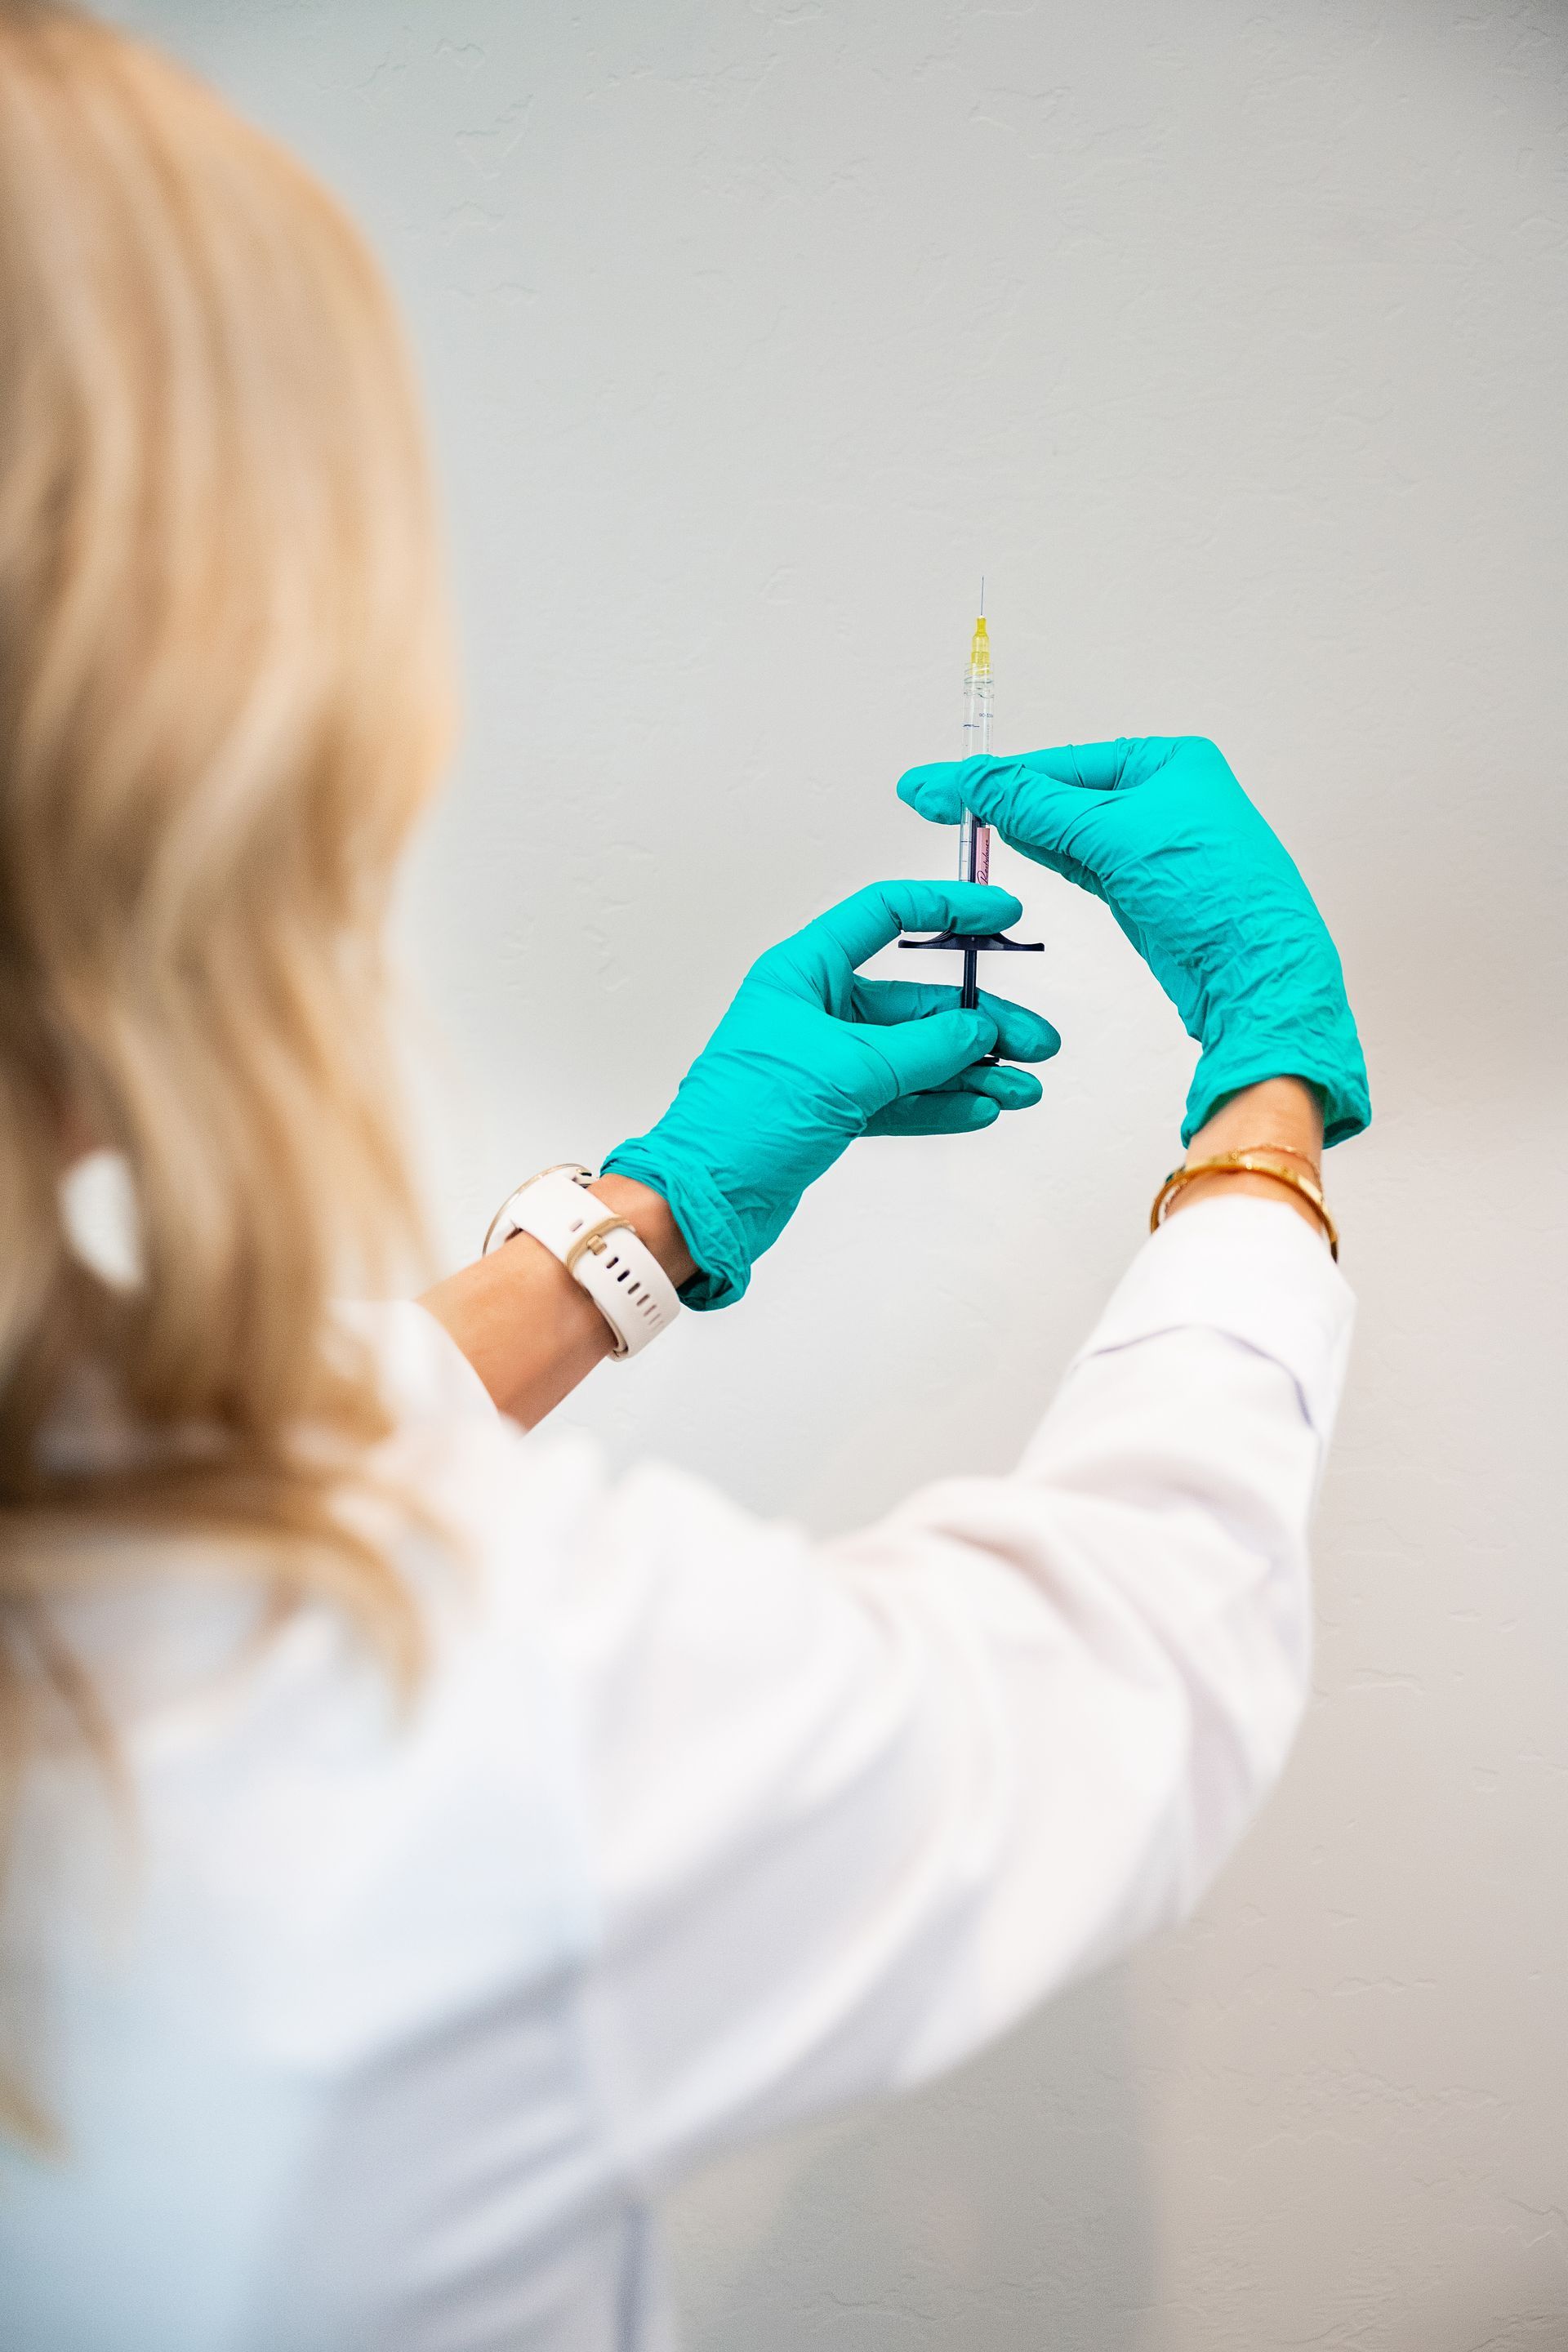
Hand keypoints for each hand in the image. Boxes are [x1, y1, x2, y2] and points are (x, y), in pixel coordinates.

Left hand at [603, 881, 1060, 1307]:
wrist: (706, 1199)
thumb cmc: (744, 1119)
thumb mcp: (848, 1071)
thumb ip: (923, 1047)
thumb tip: (979, 1031)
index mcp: (805, 973)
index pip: (884, 916)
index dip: (947, 909)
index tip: (1001, 915)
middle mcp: (817, 1011)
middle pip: (916, 1002)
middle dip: (980, 1023)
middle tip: (1036, 1043)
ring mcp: (827, 1064)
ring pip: (917, 1057)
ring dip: (972, 1071)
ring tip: (1024, 1087)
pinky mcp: (833, 1112)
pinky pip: (902, 1099)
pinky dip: (943, 1104)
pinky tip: (984, 1108)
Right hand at [898, 737, 1368, 1146]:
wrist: (1258, 981)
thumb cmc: (1219, 898)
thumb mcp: (1114, 835)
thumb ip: (1038, 805)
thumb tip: (979, 779)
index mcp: (1172, 763)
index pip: (1064, 763)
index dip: (997, 776)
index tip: (940, 783)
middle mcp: (1167, 798)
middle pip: (1064, 793)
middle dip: (1002, 798)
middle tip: (934, 799)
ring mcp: (1156, 848)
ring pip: (1071, 831)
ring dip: (1019, 828)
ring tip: (958, 819)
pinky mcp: (1148, 893)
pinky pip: (1085, 864)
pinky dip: (1048, 855)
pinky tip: (1012, 844)